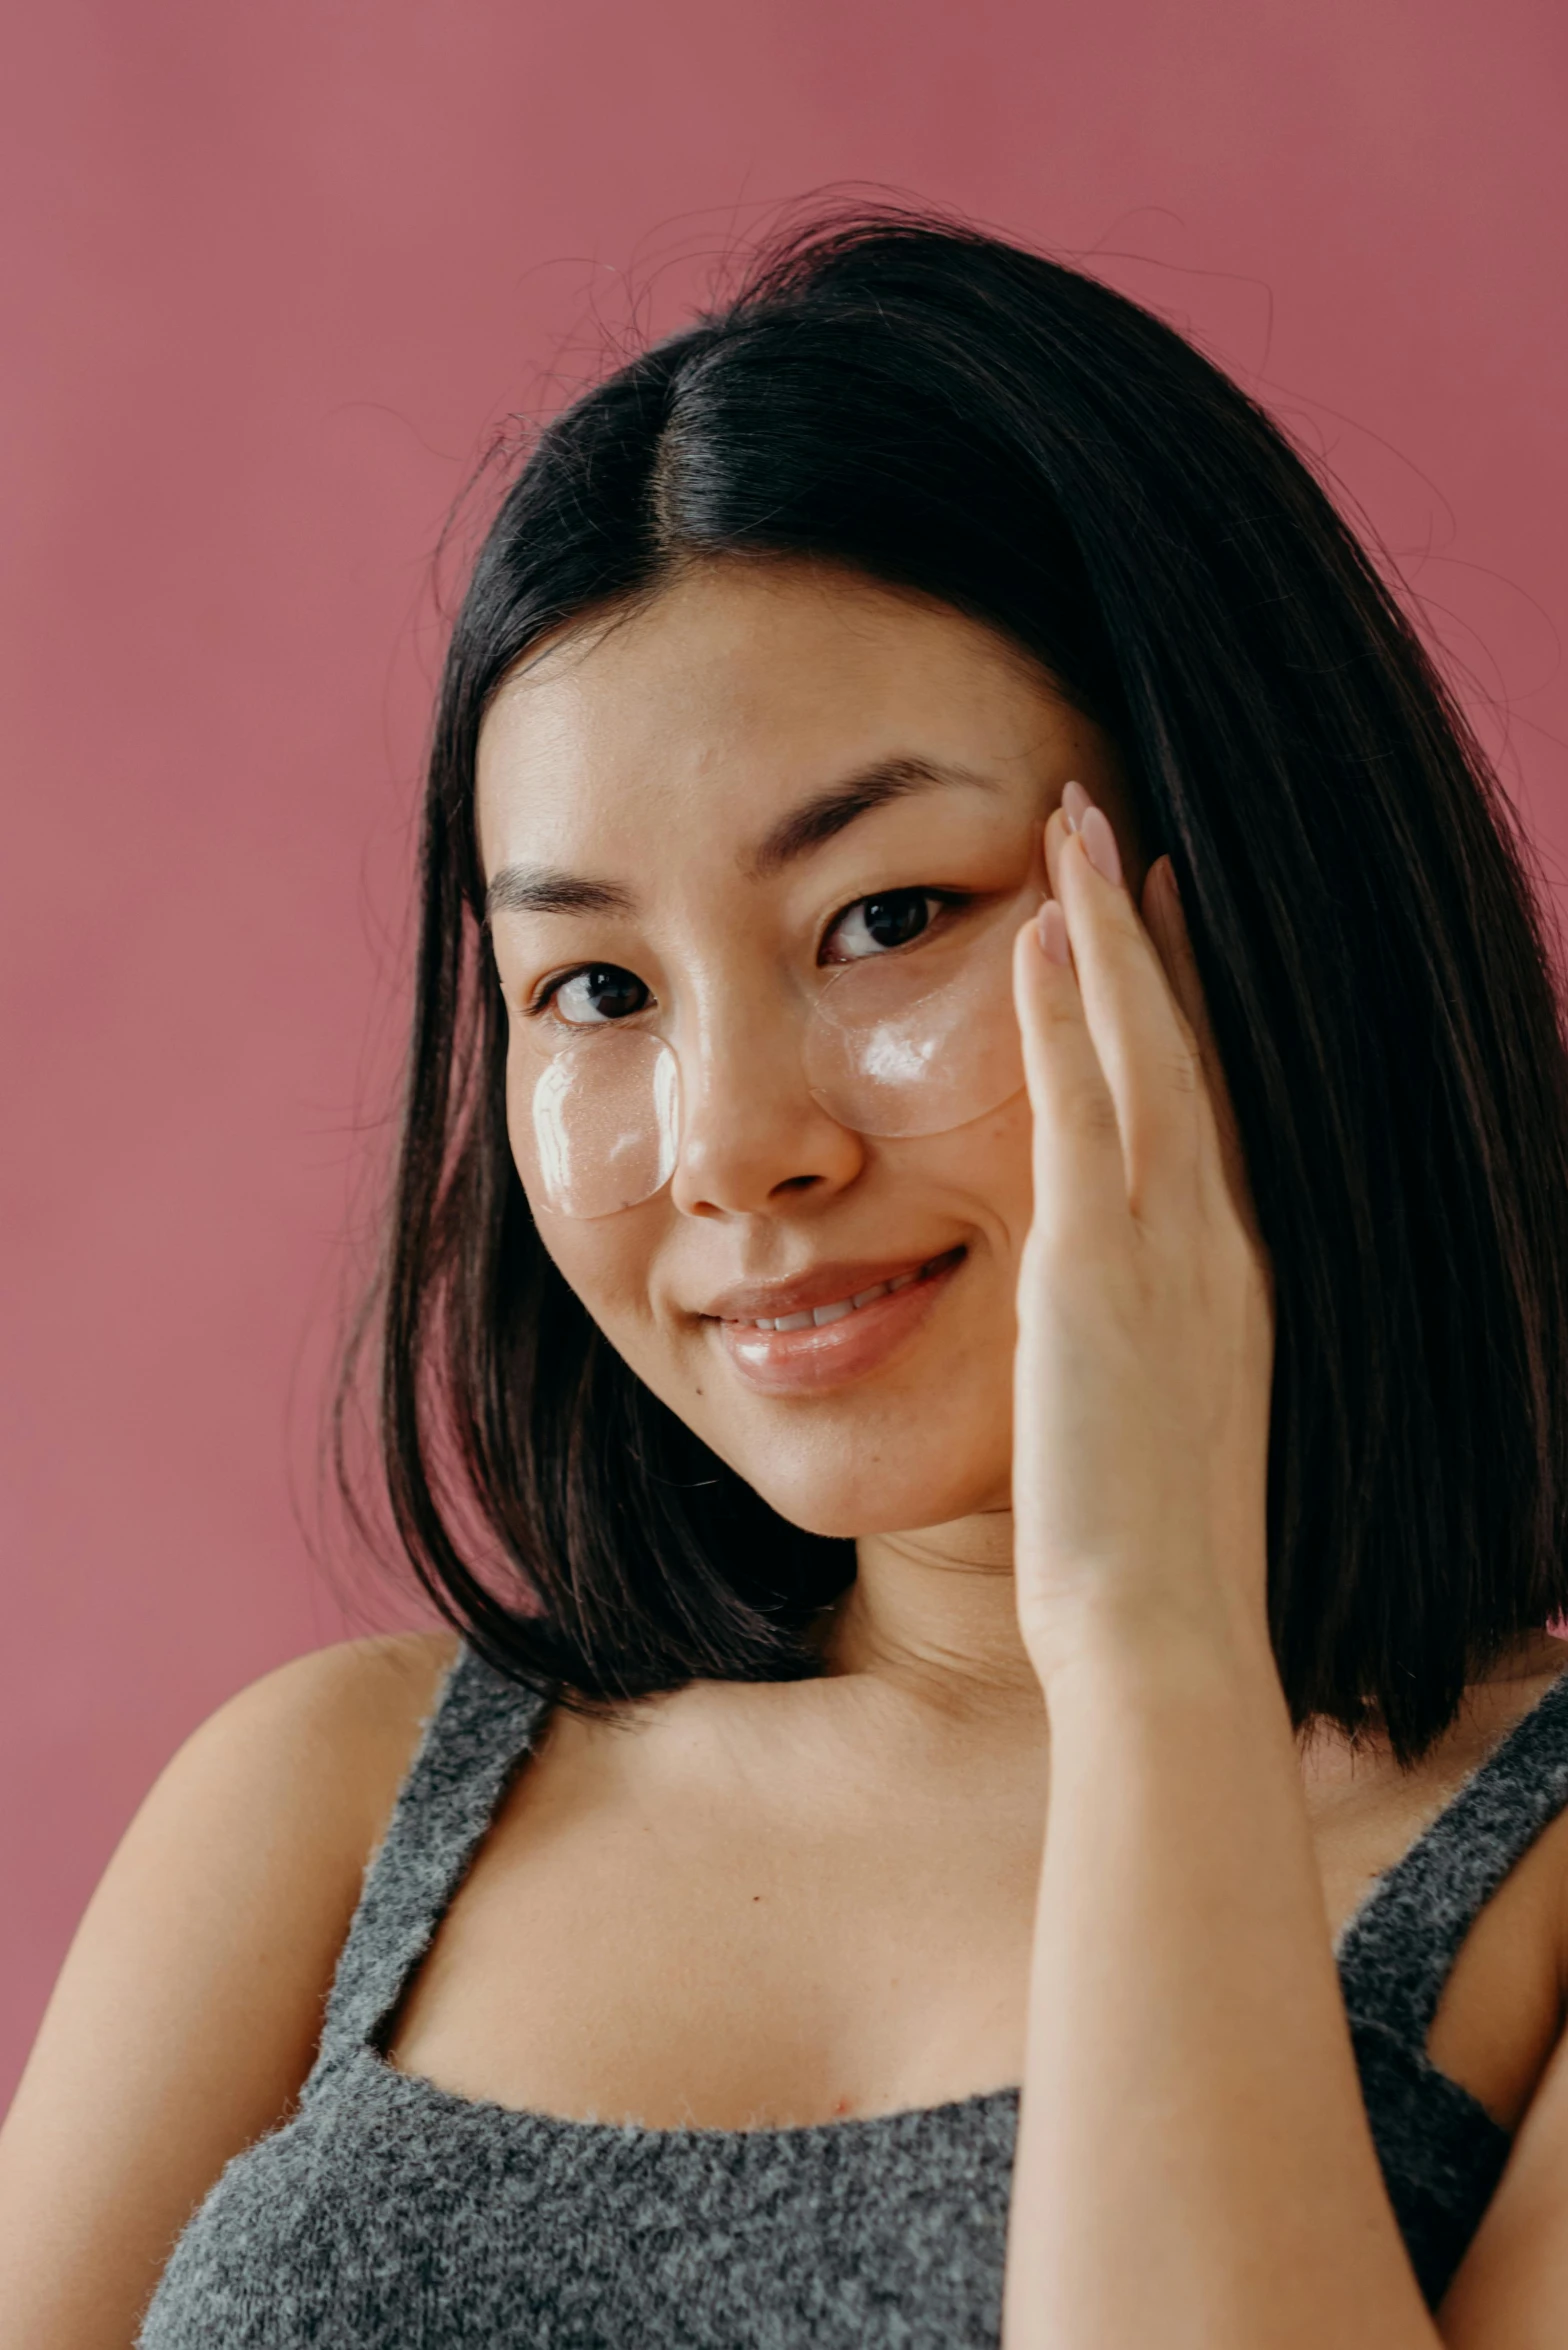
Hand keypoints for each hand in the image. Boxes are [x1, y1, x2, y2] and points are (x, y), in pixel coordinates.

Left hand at [1009, 786, 1275, 1678]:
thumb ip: (1136, 1363)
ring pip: (1146, 1051)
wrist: (1162, 1636)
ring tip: (1077, 828)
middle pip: (1190, 1051)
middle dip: (1154, 934)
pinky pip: (1086, 1110)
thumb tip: (1106, 1348)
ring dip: (1110, 932)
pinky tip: (1044, 930)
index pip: (1210, 1108)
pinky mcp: (1095, 1273)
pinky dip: (1072, 1014)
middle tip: (1121, 828)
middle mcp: (1218, 1245)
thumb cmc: (1148, 1567)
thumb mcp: (1154, 1436)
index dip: (1189, 1005)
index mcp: (1231, 1282)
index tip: (1165, 919)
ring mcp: (1167, 1252)